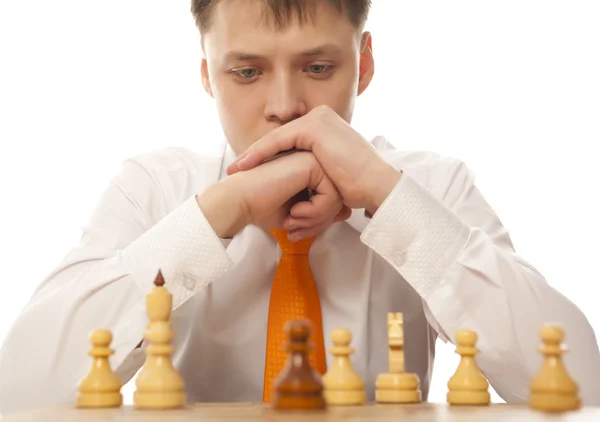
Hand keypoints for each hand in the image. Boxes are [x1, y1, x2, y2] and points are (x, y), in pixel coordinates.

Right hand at [197, 151, 350, 239]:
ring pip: (338, 198)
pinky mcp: (312, 163)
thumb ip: (321, 211)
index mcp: (309, 169)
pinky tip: (295, 212)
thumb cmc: (261, 207)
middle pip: (338, 199)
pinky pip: (332, 195)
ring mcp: (313, 158)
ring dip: (317, 220)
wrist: (238, 200)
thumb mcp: (299, 213)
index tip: (298, 231)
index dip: (318, 221)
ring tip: (294, 222)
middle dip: (319, 223)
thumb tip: (346, 212)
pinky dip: (315, 212)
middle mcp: (314, 160)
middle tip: (296, 232)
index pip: (332, 199)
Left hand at [226, 105, 401, 215]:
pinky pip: (279, 141)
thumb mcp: (329, 173)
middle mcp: (321, 117)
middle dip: (255, 155)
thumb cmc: (356, 187)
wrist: (375, 185)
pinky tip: (246, 165)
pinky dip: (260, 154)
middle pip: (279, 138)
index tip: (248, 172)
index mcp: (325, 126)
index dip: (265, 157)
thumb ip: (313, 168)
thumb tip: (299, 182)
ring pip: (276, 139)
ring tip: (236, 171)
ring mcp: (318, 118)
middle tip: (235, 171)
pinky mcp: (314, 126)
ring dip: (252, 155)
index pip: (288, 141)